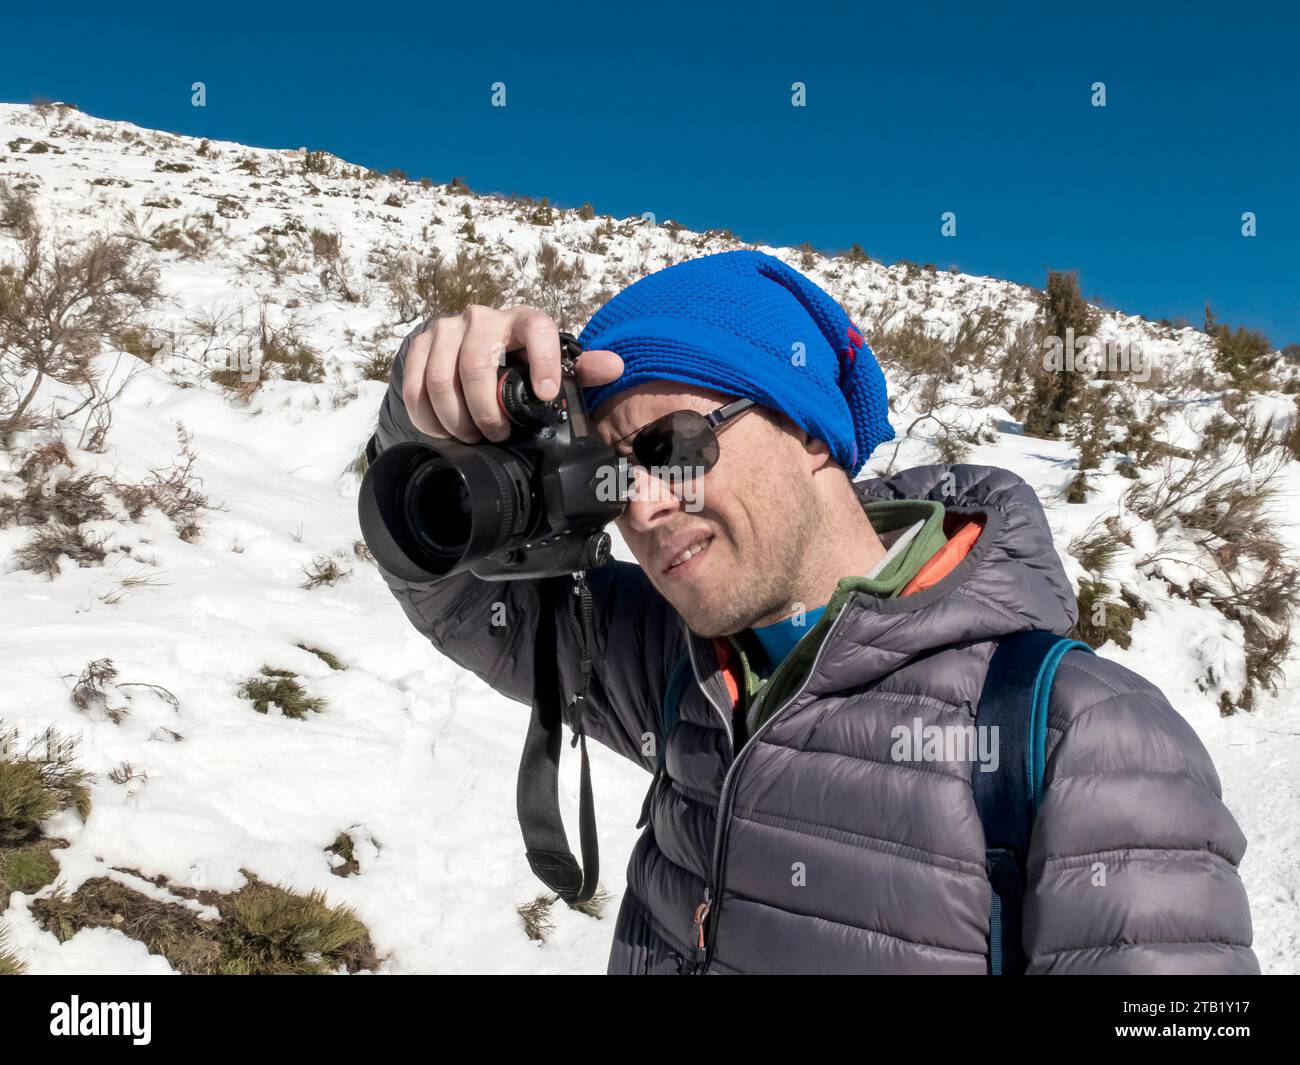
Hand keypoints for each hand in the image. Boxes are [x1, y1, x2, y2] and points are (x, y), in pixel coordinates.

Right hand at [402, 305, 622, 442]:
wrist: (474, 347)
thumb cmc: (522, 362)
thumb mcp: (555, 366)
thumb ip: (583, 370)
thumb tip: (614, 367)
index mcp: (525, 321)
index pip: (538, 330)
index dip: (543, 363)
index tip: (545, 396)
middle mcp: (484, 318)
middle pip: (476, 366)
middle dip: (486, 412)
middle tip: (497, 436)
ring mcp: (447, 328)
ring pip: (440, 379)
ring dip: (455, 419)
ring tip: (471, 437)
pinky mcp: (420, 343)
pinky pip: (414, 384)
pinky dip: (427, 416)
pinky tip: (443, 431)